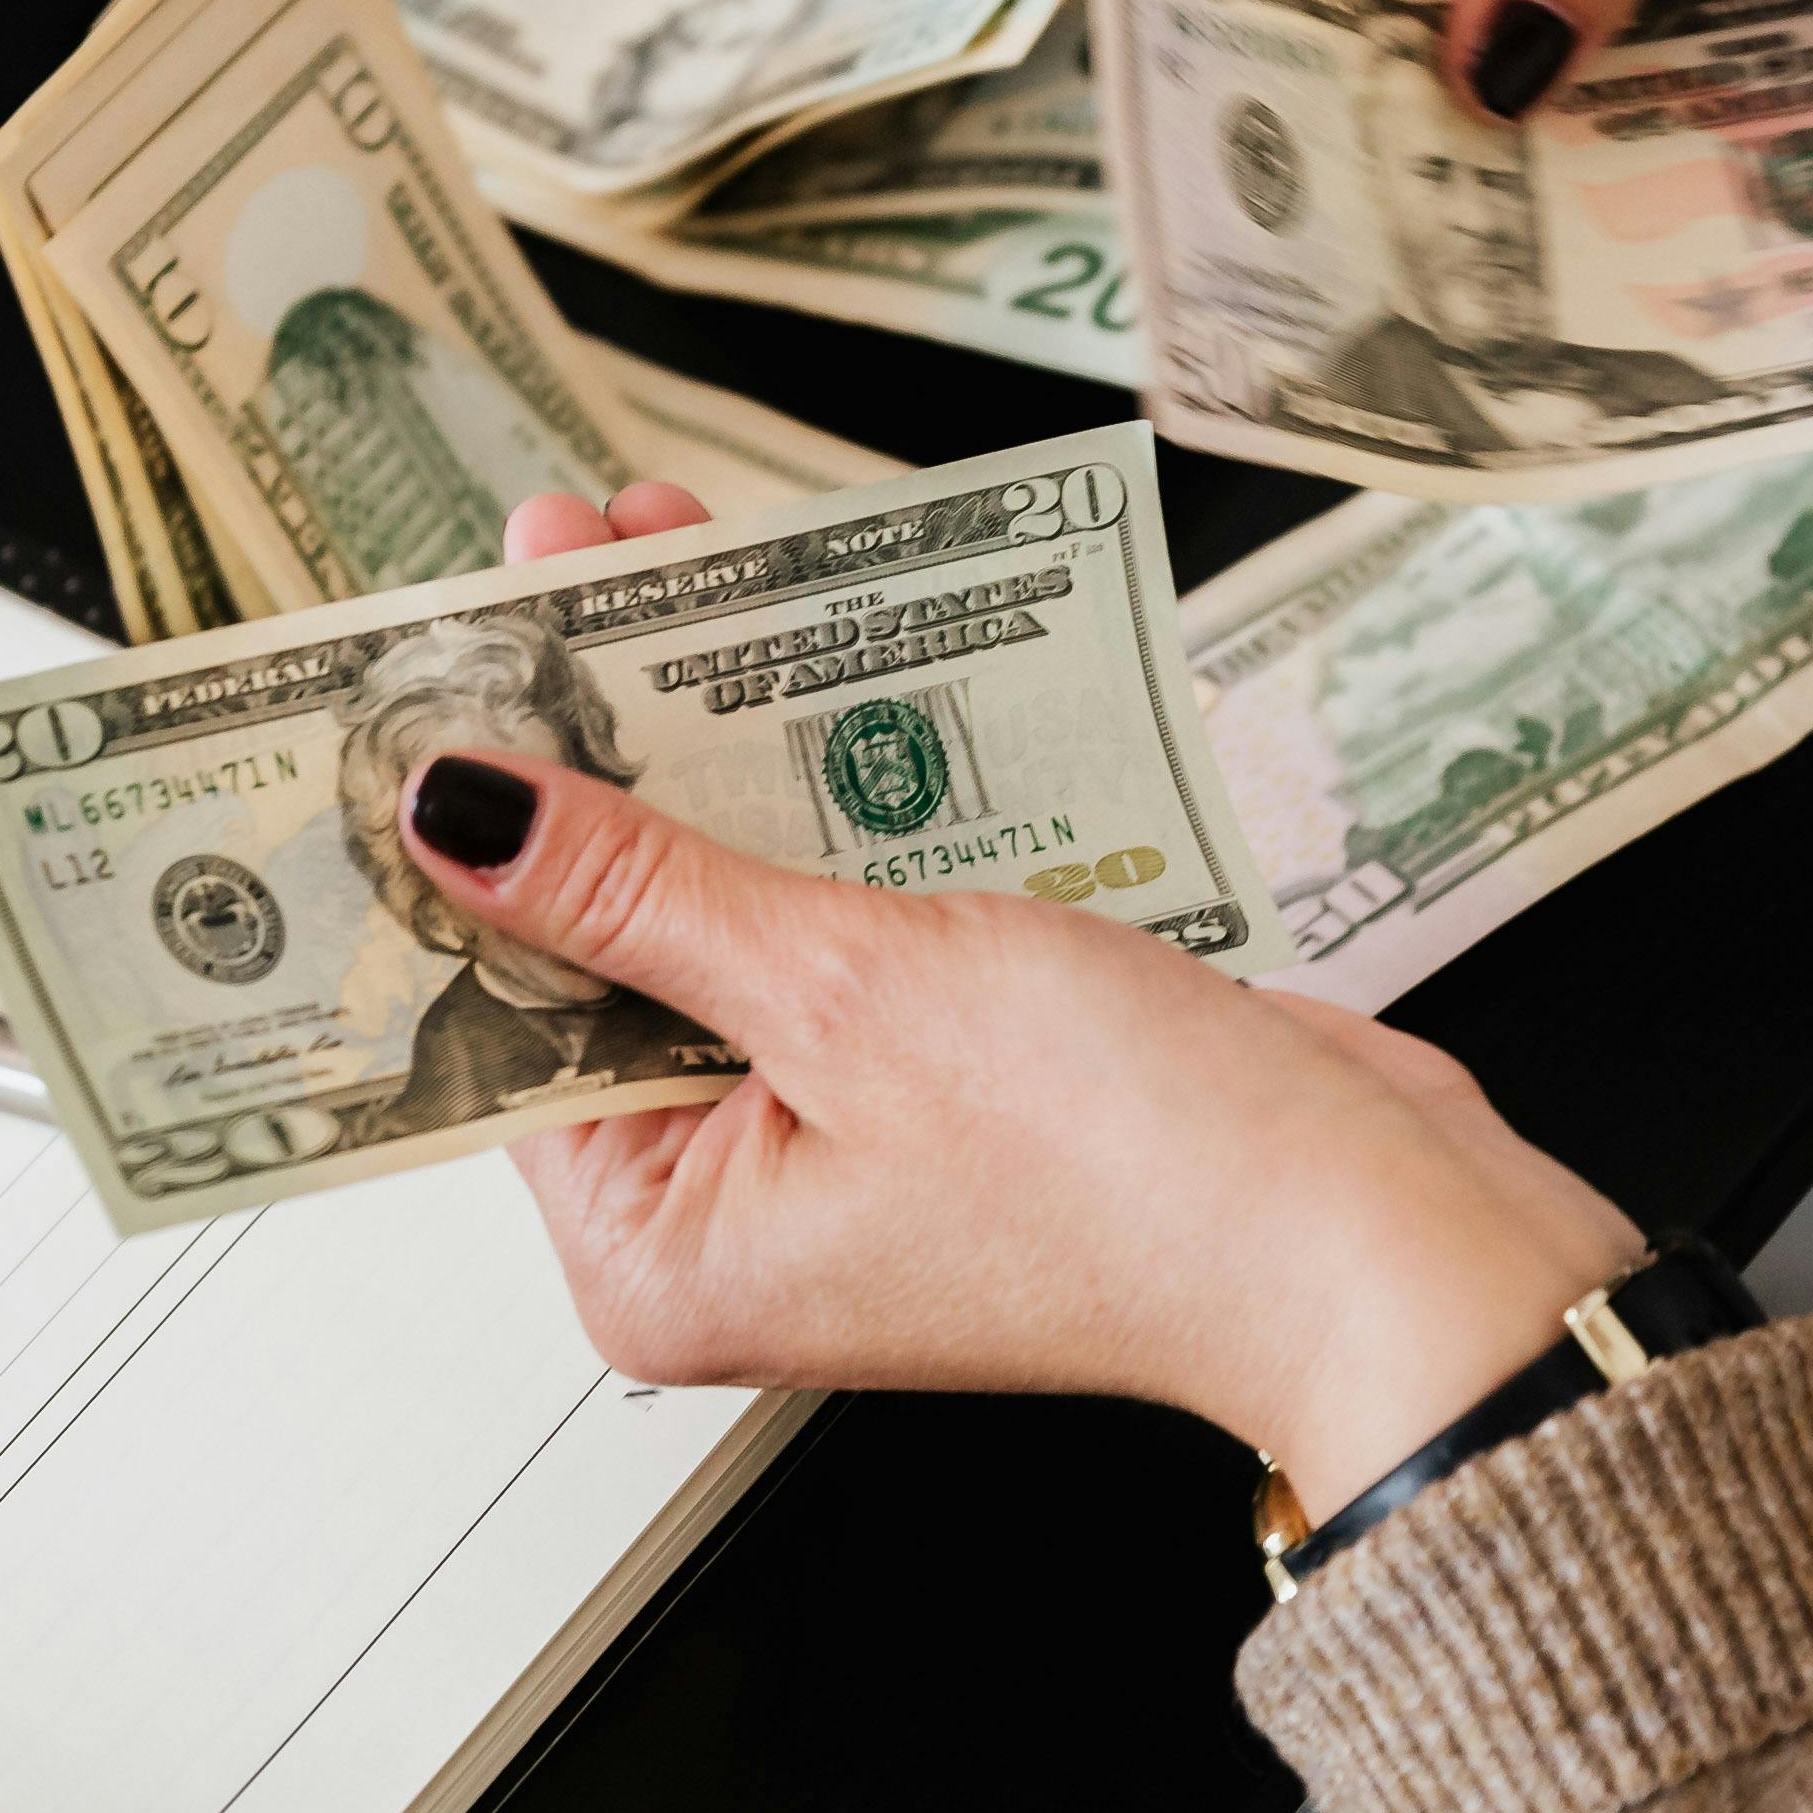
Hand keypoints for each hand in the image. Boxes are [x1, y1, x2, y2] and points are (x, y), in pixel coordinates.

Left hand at [449, 483, 1639, 1512]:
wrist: (1376, 1230)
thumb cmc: (1138, 1172)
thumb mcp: (846, 992)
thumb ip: (640, 888)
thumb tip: (457, 808)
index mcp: (657, 1254)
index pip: (494, 1010)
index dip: (466, 822)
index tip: (437, 658)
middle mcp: (729, 1215)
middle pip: (599, 948)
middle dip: (586, 751)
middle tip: (566, 561)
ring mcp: (839, 1147)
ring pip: (721, 911)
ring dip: (702, 744)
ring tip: (667, 558)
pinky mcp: (942, 1081)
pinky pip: (834, 918)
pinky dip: (818, 797)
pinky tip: (792, 660)